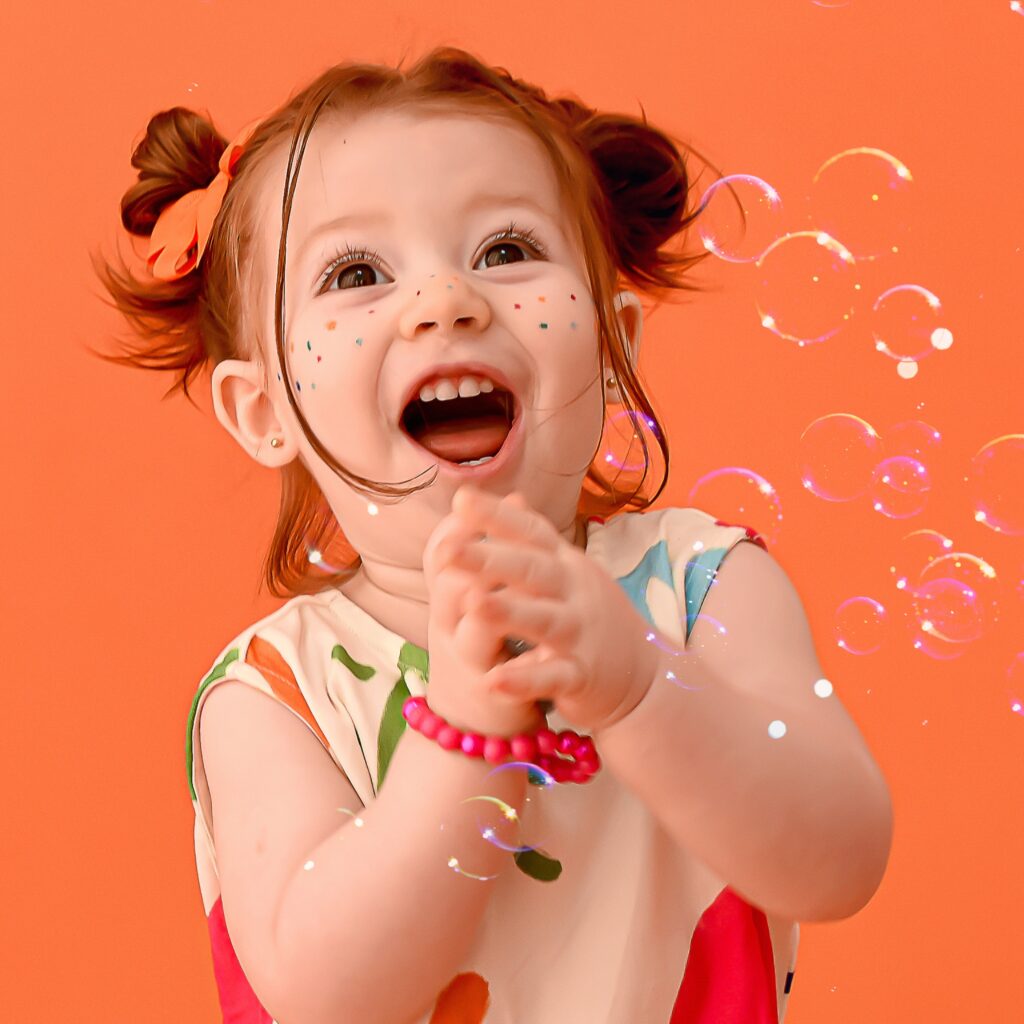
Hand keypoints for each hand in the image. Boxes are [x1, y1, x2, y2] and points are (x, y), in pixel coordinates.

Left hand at [442, 484, 660, 733]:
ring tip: (472, 604)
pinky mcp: (581, 676)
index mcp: (564, 564)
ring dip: (509, 612)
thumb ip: (537, 541)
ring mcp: (579, 634)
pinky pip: (551, 677)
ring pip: (543, 620)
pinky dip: (524, 680)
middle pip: (533, 571)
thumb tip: (512, 496)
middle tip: (449, 551)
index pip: (531, 533)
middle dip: (491, 559)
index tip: (460, 499)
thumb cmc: (588, 616)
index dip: (498, 516)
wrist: (643, 675)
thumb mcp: (568, 573)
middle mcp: (573, 593)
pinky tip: (493, 680)